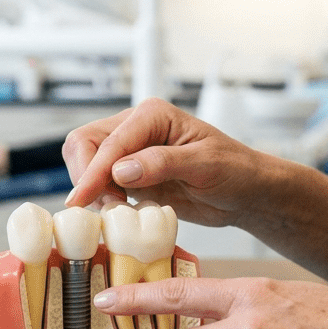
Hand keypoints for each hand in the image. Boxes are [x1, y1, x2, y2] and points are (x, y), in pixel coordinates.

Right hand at [62, 98, 273, 227]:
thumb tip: (120, 170)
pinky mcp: (130, 175)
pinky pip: (99, 183)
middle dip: (86, 176)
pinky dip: (100, 198)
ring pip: (85, 161)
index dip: (93, 172)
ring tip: (116, 211)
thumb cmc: (236, 171)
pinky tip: (120, 213)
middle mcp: (136, 127)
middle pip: (84, 143)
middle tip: (105, 207)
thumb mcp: (206, 165)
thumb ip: (162, 163)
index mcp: (153, 115)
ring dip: (91, 189)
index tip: (81, 200)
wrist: (246, 192)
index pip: (110, 142)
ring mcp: (130, 151)